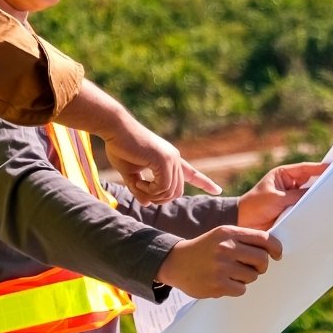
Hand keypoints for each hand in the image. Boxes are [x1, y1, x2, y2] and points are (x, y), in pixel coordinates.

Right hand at [106, 121, 220, 203]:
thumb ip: (140, 188)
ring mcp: (171, 158)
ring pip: (170, 192)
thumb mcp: (130, 174)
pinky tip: (139, 182)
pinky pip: (163, 187)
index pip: (191, 173)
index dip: (204, 182)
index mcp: (169, 159)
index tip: (218, 190)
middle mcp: (174, 158)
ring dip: (152, 195)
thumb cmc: (119, 147)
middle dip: (159, 199)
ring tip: (138, 185)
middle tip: (140, 191)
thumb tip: (147, 204)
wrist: (114, 129)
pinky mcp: (163, 159)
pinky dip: (150, 191)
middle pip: (177, 191)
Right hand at [156, 225, 281, 298]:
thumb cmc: (205, 249)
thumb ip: (243, 239)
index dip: (275, 248)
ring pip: (252, 276)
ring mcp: (221, 267)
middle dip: (262, 266)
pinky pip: (241, 289)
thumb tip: (272, 249)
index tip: (277, 255)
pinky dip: (236, 288)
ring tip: (232, 274)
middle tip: (255, 268)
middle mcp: (225, 248)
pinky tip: (224, 282)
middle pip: (261, 259)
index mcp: (228, 233)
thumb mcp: (221, 235)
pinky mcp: (217, 285)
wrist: (176, 262)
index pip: (263, 238)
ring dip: (246, 277)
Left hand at [237, 161, 327, 230]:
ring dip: (317, 198)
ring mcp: (291, 198)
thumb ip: (297, 196)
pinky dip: (312, 210)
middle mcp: (289, 185)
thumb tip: (316, 194)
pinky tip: (322, 211)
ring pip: (309, 196)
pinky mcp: (292, 211)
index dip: (319, 168)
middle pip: (310, 182)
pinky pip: (305, 209)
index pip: (305, 169)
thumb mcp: (277, 198)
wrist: (243, 223)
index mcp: (283, 175)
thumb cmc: (255, 205)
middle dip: (322, 182)